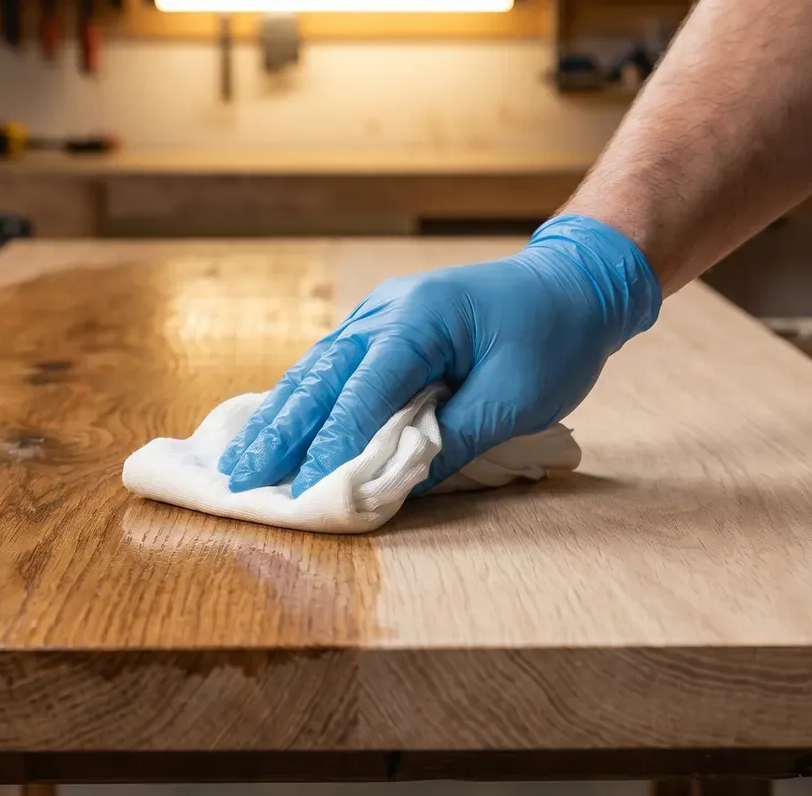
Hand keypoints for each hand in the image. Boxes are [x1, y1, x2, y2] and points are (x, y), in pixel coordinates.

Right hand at [217, 214, 661, 495]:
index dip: (329, 449)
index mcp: (418, 321)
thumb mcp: (516, 398)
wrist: (574, 284)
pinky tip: (276, 429)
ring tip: (239, 461)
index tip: (303, 494)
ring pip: (316, 371)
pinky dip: (302, 401)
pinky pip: (333, 369)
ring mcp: (379, 317)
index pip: (360, 395)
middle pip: (318, 378)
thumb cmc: (553, 338)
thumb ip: (455, 439)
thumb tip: (398, 484)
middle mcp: (385, 313)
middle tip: (237, 480)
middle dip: (277, 433)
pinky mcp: (384, 330)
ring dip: (277, 418)